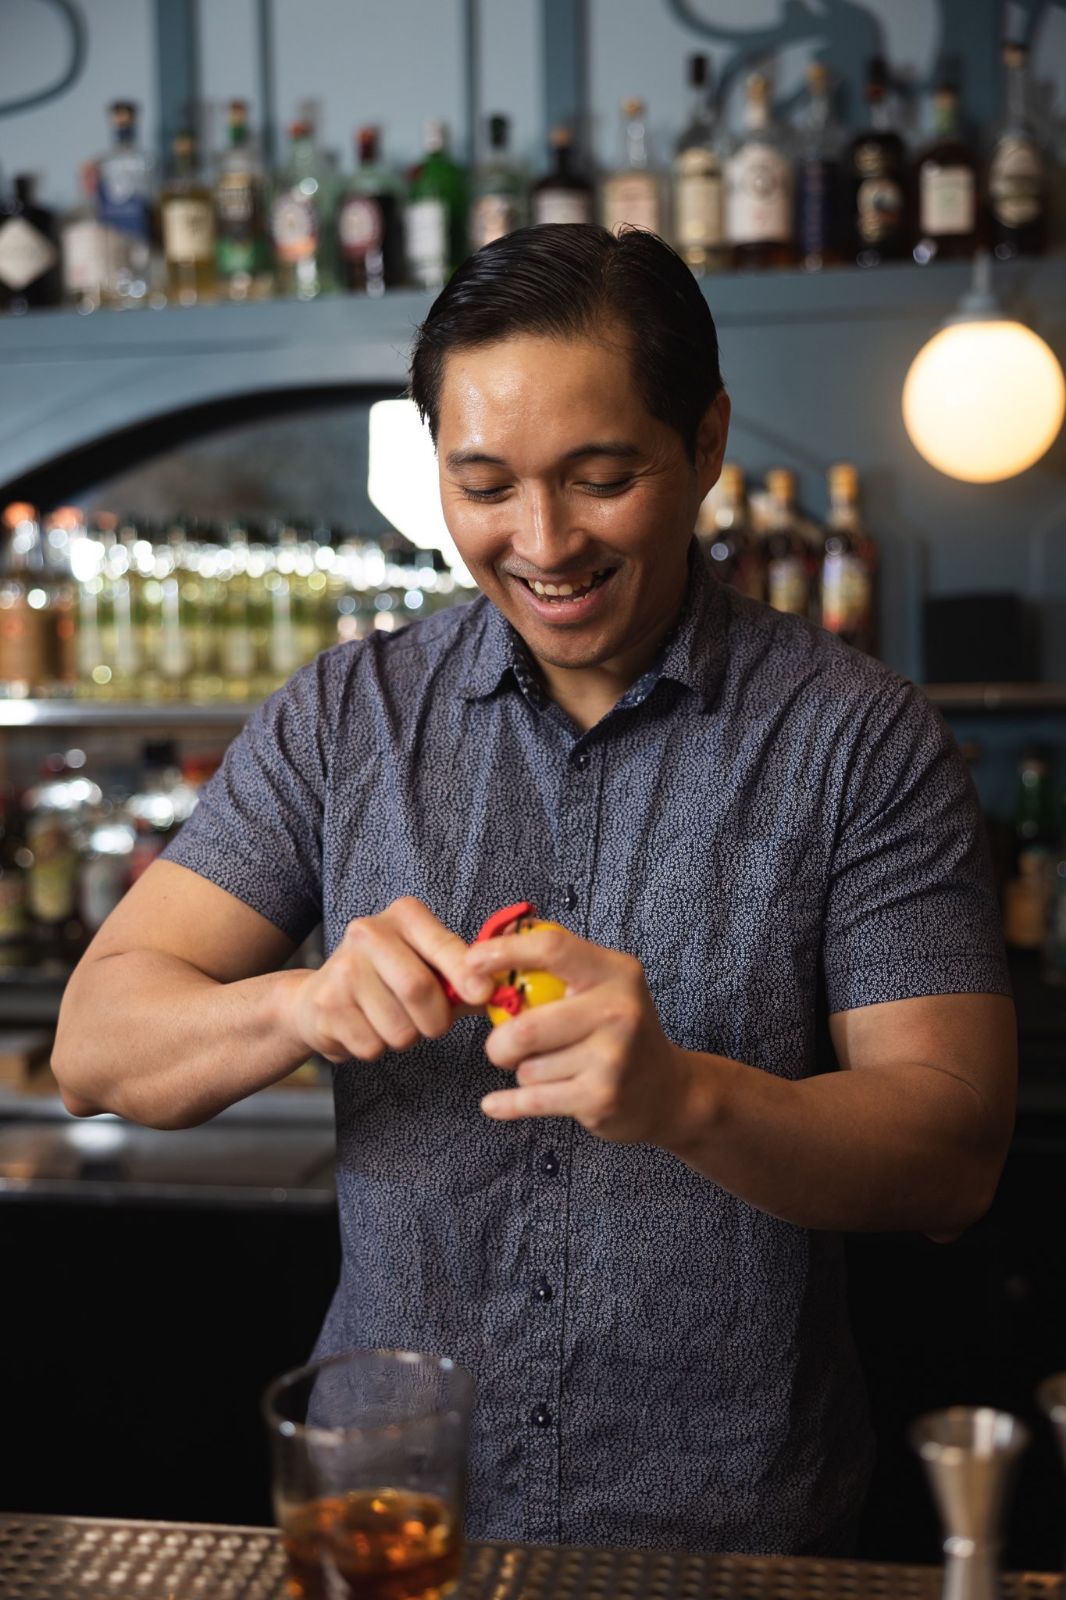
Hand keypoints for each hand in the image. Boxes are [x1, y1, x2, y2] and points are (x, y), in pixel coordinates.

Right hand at [284, 898, 493, 1062]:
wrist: (320, 997)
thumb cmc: (389, 980)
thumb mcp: (428, 964)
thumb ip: (464, 978)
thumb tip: (500, 996)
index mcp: (405, 916)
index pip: (443, 944)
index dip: (465, 972)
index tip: (484, 994)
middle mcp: (369, 932)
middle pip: (419, 989)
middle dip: (436, 1021)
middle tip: (432, 1024)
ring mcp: (343, 967)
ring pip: (399, 1028)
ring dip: (406, 1038)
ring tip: (391, 1020)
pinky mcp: (326, 1004)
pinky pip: (372, 1046)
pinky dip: (378, 1049)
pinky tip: (366, 1028)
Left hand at [467, 924, 696, 1145]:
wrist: (669, 1092)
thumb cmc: (620, 1034)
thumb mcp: (604, 988)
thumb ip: (556, 971)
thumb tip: (485, 957)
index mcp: (615, 973)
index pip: (552, 949)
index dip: (504, 952)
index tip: (471, 962)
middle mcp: (618, 1011)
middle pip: (526, 1027)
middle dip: (500, 1043)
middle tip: (502, 1048)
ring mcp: (612, 1057)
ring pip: (528, 1067)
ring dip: (524, 1072)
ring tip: (550, 1070)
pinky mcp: (600, 1098)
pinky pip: (531, 1100)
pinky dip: (506, 1103)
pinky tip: (494, 1103)